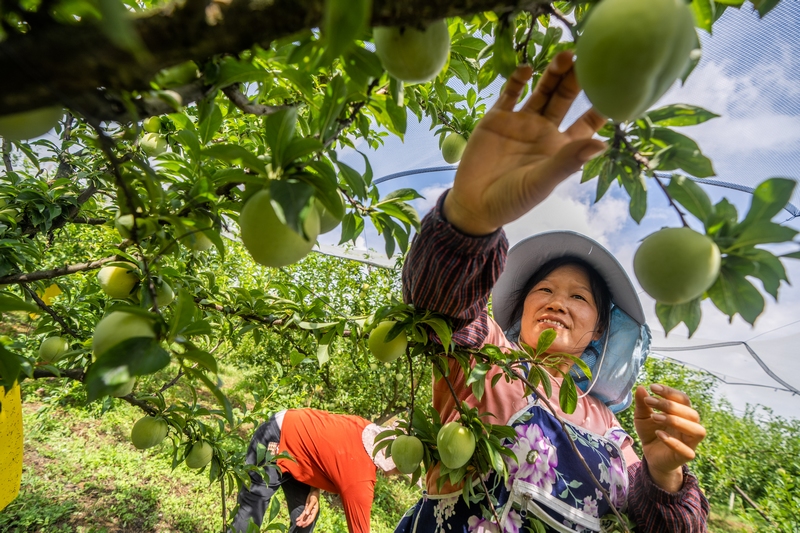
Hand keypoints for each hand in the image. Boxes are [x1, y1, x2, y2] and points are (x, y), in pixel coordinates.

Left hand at [295, 487, 319, 526]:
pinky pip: (303, 514)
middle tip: (298, 525)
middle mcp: (312, 512)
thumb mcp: (312, 501)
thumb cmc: (314, 496)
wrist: (314, 492)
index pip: (311, 518)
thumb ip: (309, 507)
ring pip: (305, 517)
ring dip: (301, 520)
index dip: (307, 522)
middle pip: (307, 519)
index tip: (303, 525)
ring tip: (297, 523)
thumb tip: (307, 514)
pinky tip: (297, 519)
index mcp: (315, 511)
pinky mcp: (306, 508)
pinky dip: (300, 516)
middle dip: (303, 522)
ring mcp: (309, 510)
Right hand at [443, 50, 606, 235]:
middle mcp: (544, 130)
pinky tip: (527, 69)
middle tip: (586, 59)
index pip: (587, 122)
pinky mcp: (497, 118)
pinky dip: (517, 80)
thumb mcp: (540, 183)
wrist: (473, 204)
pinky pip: (510, 93)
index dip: (600, 106)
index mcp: (560, 147)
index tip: (613, 88)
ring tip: (564, 56)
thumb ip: (567, 162)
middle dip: (575, 79)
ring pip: (542, 91)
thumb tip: (602, 145)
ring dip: (552, 73)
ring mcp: (521, 122)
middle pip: (565, 98)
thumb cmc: (512, 200)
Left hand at [634, 384, 706, 491]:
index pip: (683, 399)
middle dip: (670, 405)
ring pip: (696, 430)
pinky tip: (659, 434)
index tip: (653, 387)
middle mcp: (690, 426)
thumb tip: (641, 388)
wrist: (651, 457)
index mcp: (682, 413)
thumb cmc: (650, 433)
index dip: (670, 392)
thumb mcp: (642, 417)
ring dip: (676, 421)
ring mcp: (690, 442)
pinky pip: (687, 451)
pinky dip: (674, 442)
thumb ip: (642, 404)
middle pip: (691, 413)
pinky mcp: (686, 456)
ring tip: (655, 417)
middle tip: (649, 401)